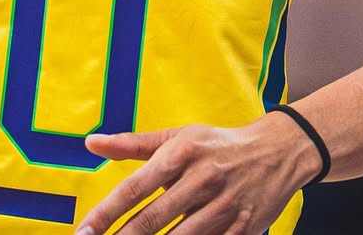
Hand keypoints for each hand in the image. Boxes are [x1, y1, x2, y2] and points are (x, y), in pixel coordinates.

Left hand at [74, 114, 319, 234]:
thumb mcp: (178, 136)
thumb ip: (133, 144)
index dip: (108, 211)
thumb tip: (90, 143)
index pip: (136, 186)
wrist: (276, 151)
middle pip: (155, 218)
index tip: (85, 229)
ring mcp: (224, 205)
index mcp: (183, 152)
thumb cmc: (216, 145)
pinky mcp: (243, 227)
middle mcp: (202, 178)